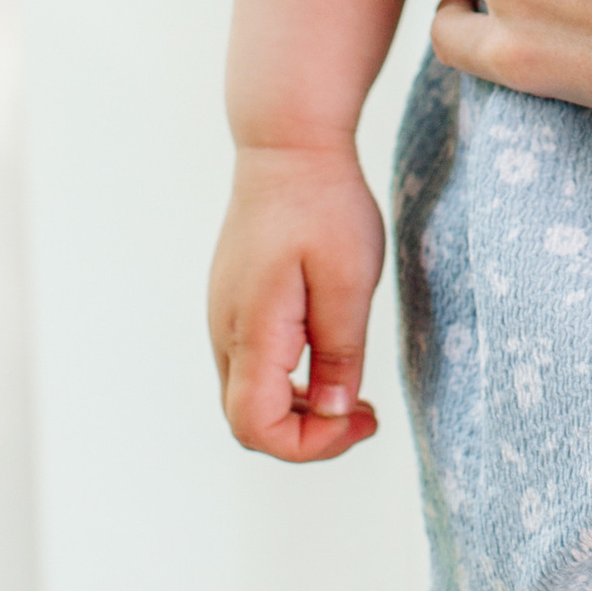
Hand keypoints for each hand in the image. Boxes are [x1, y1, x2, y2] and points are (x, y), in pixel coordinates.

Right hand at [209, 141, 384, 458]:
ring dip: (301, 410)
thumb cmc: (323, 204)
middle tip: (366, 415)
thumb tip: (336, 413)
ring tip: (356, 396)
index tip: (361, 420)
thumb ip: (340, 351)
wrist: (286, 145)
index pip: (256, 427)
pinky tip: (330, 360)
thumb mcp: (349, 278)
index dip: (309, 444)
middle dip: (309, 434)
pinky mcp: (236, 304)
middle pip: (248, 421)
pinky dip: (290, 382)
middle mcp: (225, 333)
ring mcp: (225, 318)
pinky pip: (253, 365)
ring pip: (249, 395)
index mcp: (252, 332)